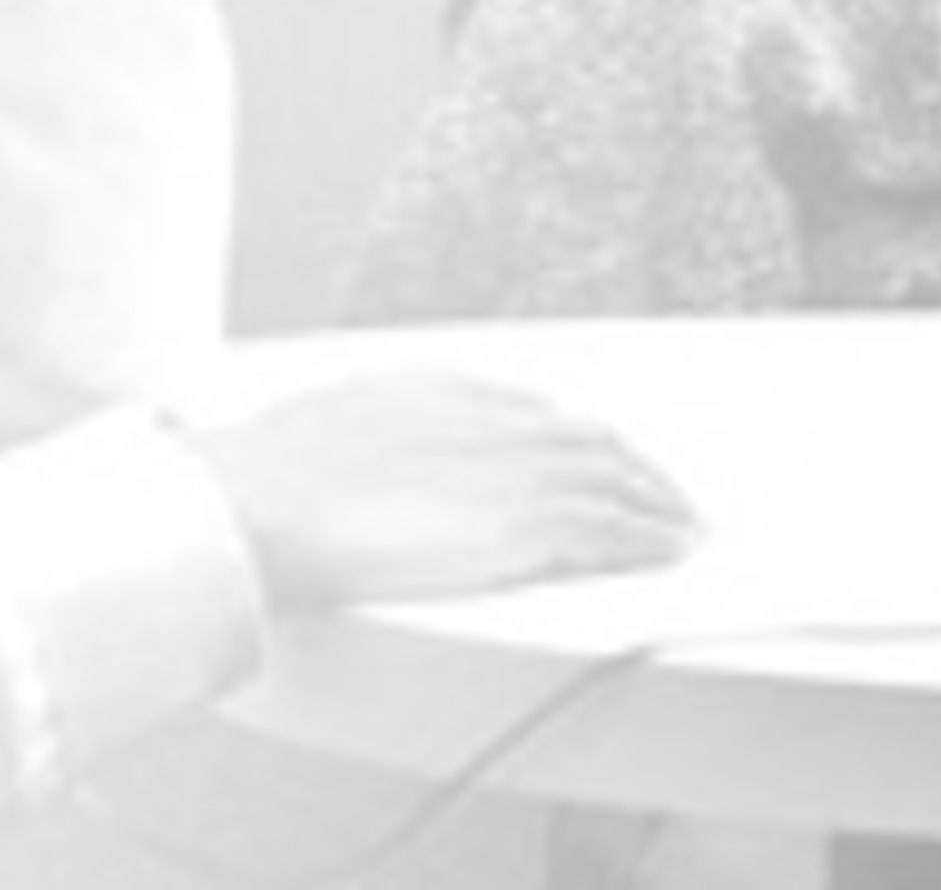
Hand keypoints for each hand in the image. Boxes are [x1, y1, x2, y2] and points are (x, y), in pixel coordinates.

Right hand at [187, 371, 699, 610]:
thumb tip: (386, 459)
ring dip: (654, 501)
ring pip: (606, 479)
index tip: (607, 454)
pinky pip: (598, 530)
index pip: (540, 411)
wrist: (256, 501)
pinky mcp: (509, 530)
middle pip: (587, 438)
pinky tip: (662, 550)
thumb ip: (385, 434)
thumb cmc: (273, 473)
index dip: (583, 437)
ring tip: (684, 524)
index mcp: (442, 391)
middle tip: (671, 492)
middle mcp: (483, 421)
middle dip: (636, 466)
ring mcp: (500, 474)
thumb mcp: (339, 423)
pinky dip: (639, 537)